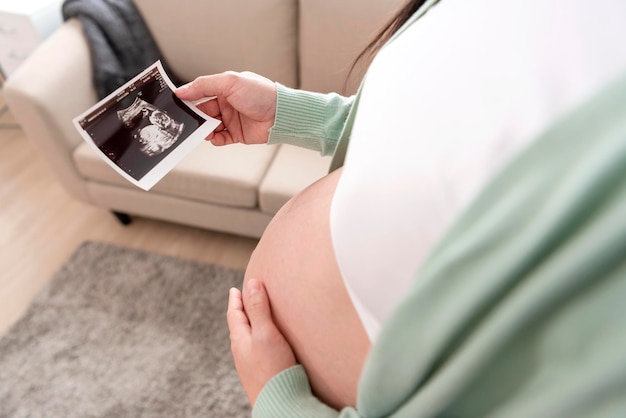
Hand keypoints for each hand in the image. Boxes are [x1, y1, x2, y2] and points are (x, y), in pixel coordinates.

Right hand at [175, 71, 275, 145]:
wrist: (280, 114)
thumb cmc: (259, 93)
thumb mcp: (229, 82)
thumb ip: (204, 85)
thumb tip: (181, 91)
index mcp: (225, 88)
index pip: (201, 92)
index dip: (189, 98)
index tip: (176, 104)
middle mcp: (227, 103)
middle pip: (203, 111)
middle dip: (195, 117)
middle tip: (186, 121)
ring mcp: (232, 119)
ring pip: (210, 126)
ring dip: (204, 129)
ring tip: (203, 131)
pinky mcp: (238, 134)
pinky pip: (221, 138)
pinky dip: (215, 139)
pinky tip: (214, 138)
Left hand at [227, 279, 296, 405]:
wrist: (279, 402)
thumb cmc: (272, 368)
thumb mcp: (266, 333)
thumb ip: (259, 308)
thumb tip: (251, 283)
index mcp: (240, 339)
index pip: (234, 314)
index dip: (236, 300)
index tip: (235, 290)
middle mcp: (242, 352)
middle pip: (239, 326)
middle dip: (241, 311)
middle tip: (243, 300)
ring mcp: (249, 364)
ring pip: (246, 339)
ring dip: (249, 325)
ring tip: (253, 319)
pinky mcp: (260, 373)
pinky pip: (255, 350)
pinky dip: (257, 339)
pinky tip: (265, 344)